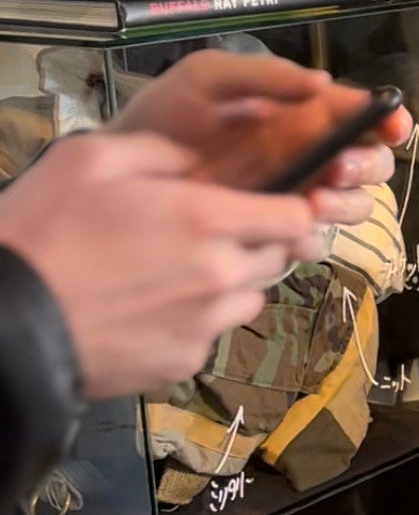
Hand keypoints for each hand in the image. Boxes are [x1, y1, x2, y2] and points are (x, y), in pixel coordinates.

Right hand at [0, 131, 322, 398]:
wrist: (8, 319)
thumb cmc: (42, 233)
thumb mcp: (90, 158)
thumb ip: (159, 150)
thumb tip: (195, 159)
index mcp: (205, 219)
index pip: (295, 217)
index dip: (290, 208)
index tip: (274, 205)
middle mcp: (219, 276)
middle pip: (275, 259)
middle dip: (255, 244)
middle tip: (209, 235)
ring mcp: (204, 326)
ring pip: (249, 300)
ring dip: (229, 284)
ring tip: (176, 272)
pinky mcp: (184, 364)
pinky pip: (210, 337)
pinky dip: (194, 322)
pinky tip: (150, 308)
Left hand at [109, 50, 414, 227]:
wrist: (121, 175)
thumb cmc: (161, 121)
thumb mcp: (207, 78)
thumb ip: (263, 74)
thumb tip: (320, 83)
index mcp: (299, 114)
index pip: (361, 116)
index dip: (387, 121)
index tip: (393, 126)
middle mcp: (306, 156)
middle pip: (368, 165)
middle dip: (364, 166)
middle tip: (337, 166)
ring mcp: (292, 197)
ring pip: (350, 206)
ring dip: (343, 203)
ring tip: (313, 199)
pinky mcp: (273, 234)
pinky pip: (312, 241)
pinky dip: (310, 236)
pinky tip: (289, 229)